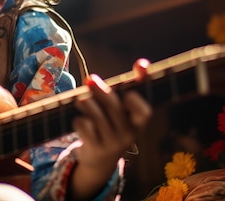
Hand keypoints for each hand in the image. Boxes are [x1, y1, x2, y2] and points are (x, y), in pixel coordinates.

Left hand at [70, 72, 151, 200]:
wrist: (101, 160)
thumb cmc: (114, 124)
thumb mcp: (124, 110)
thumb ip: (131, 87)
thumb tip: (142, 64)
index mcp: (138, 122)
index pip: (144, 113)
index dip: (137, 101)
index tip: (129, 92)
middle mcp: (128, 134)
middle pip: (114, 109)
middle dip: (101, 92)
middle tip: (90, 79)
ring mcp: (112, 143)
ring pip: (96, 117)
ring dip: (87, 103)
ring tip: (80, 98)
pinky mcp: (95, 148)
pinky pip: (84, 127)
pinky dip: (79, 119)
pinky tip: (80, 119)